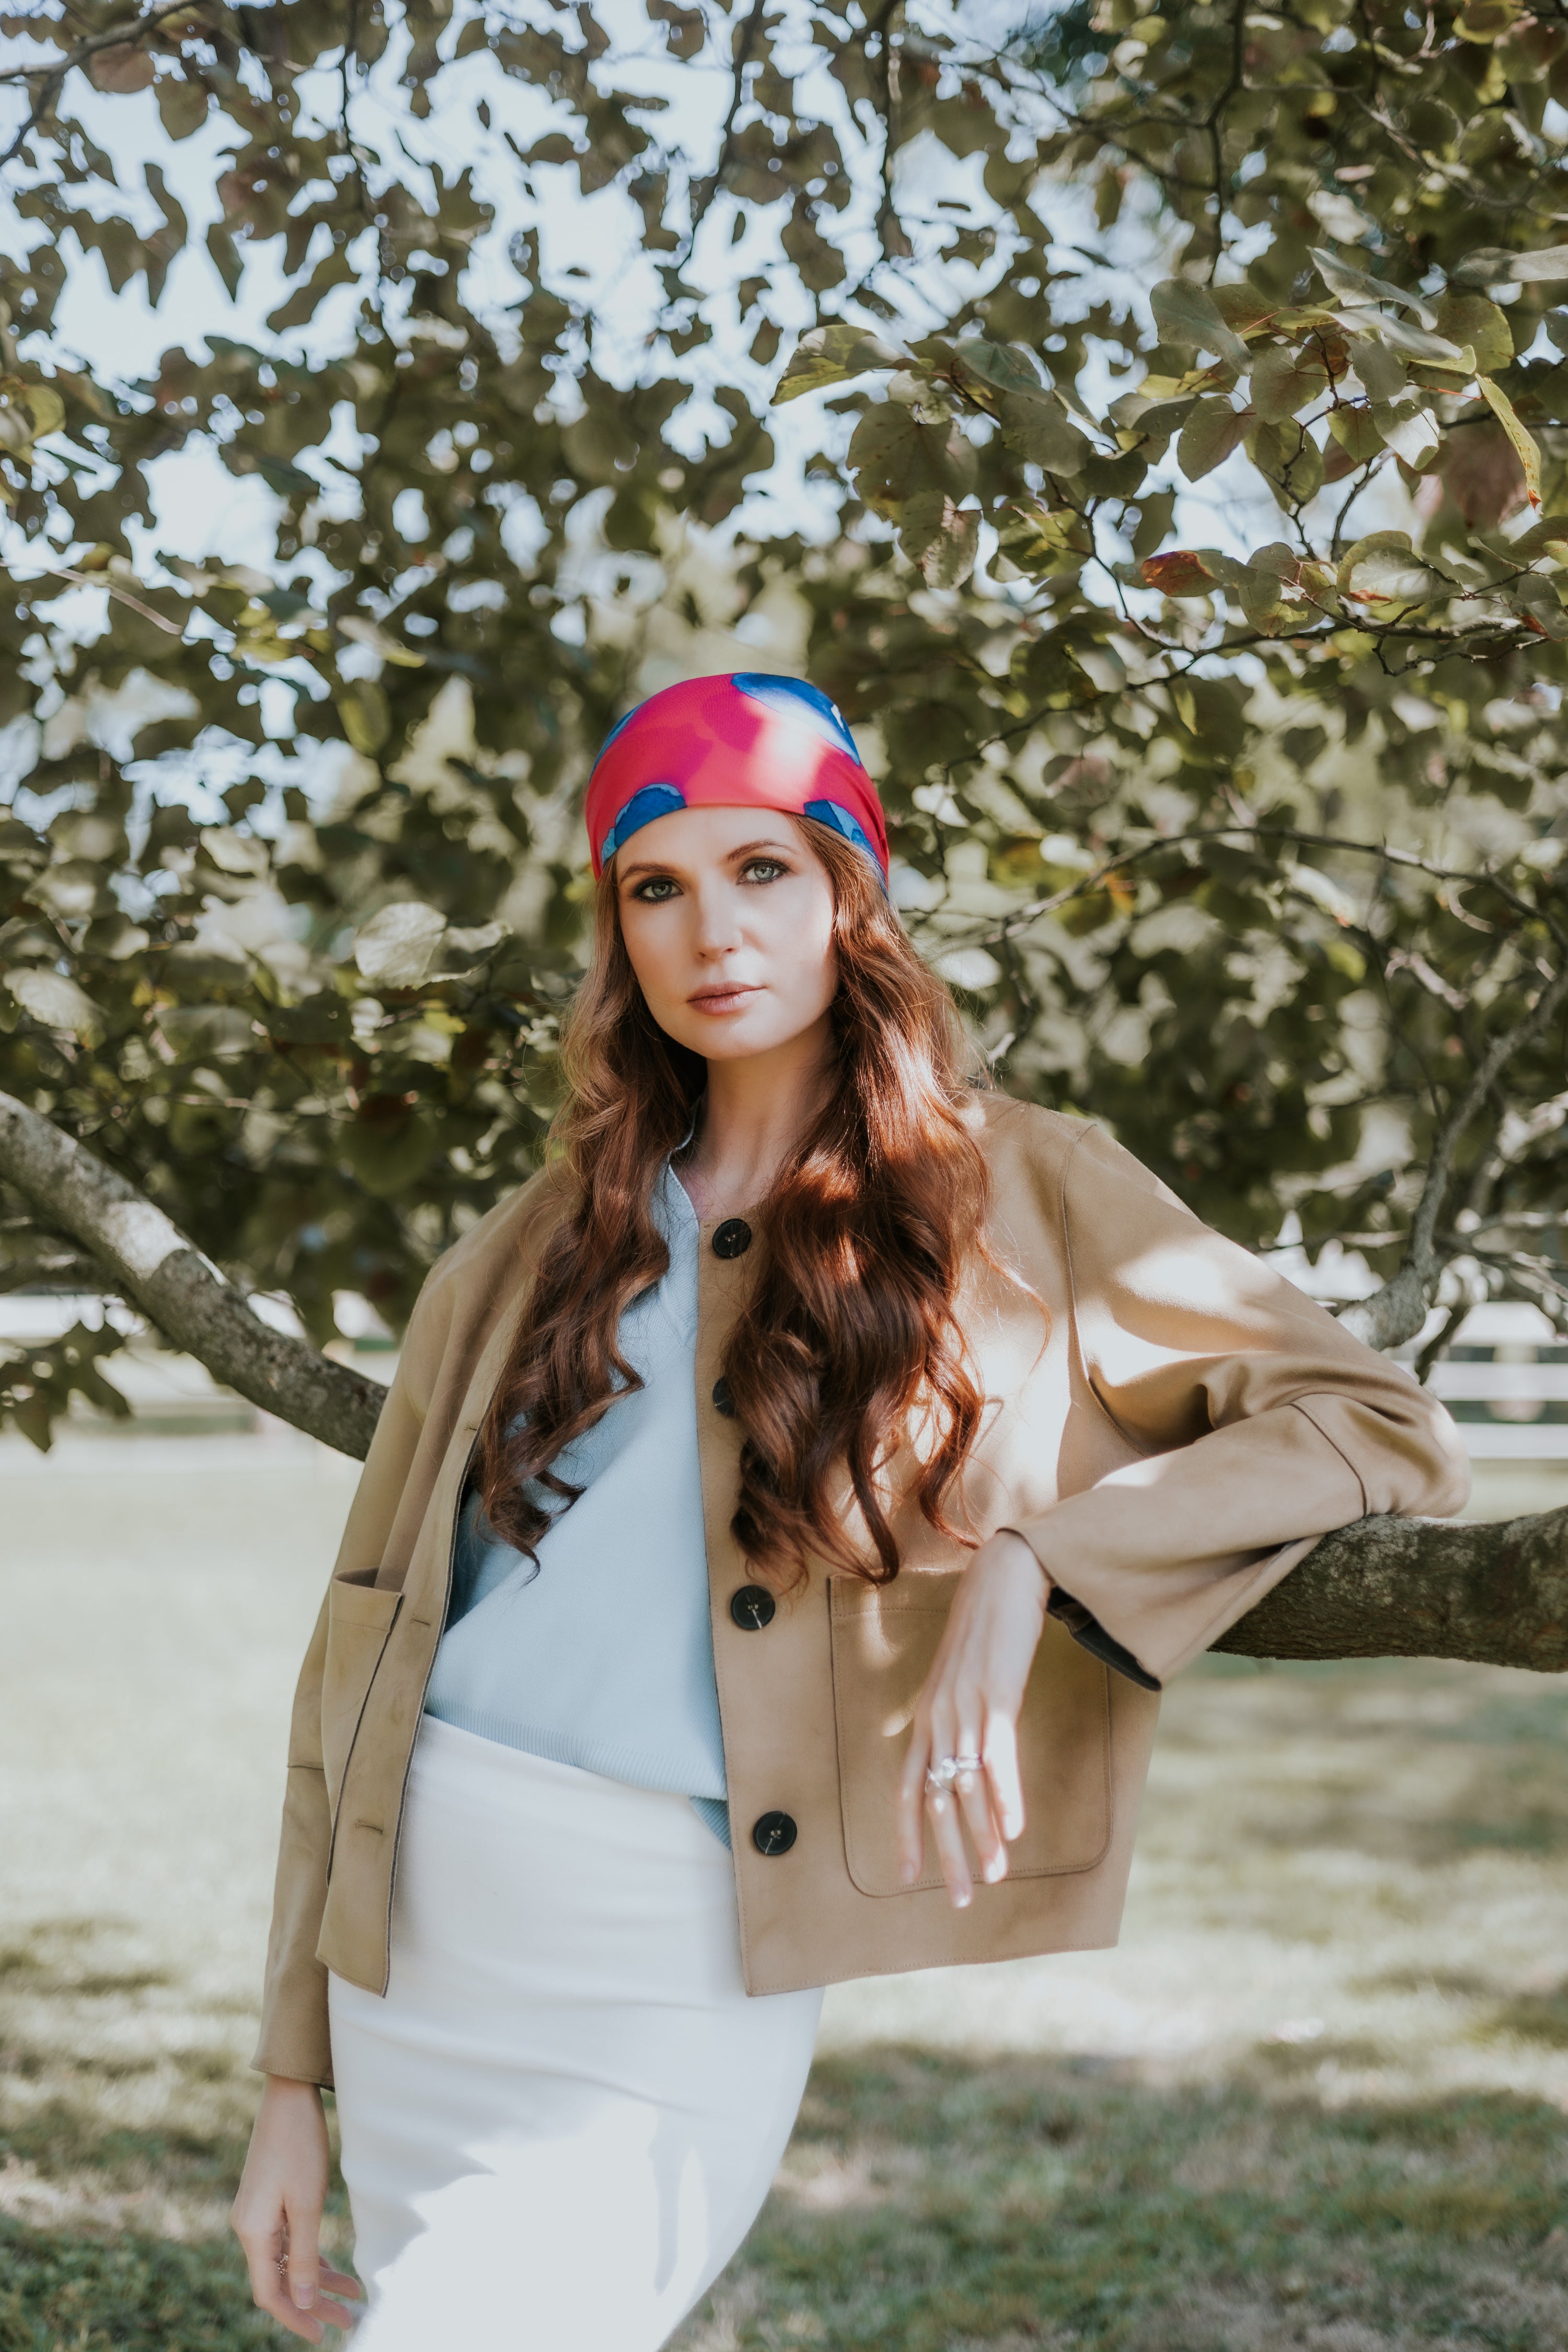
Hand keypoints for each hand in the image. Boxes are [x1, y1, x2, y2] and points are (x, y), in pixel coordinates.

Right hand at [231, 2075, 362, 2340]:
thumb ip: (305, 2256)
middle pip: (279, 2281)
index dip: (295, 2317)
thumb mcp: (306, 2204)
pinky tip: (337, 2268)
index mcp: (252, 2232)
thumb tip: (304, 2302)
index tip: (322, 2335)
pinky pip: (289, 2242)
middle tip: (347, 2320)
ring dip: (317, 2281)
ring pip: (287, 2262)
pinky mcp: (270, 2203)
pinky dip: (312, 2256)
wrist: (289, 2098)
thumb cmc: (298, 2146)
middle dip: (312, 2303)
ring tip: (352, 2297)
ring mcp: (259, 2215)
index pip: (269, 2293)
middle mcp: (249, 2228)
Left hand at [896, 1530, 1049, 1909]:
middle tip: (962, 1900)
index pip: (910, 1789)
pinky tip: (1015, 1829)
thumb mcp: (964, 1682)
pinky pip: (998, 1756)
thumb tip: (967, 1756)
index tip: (909, 1877)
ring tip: (996, 1875)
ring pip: (969, 1786)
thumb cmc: (986, 1632)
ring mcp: (966, 1708)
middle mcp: (939, 1718)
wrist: (1003, 1580)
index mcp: (927, 1718)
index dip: (908, 1834)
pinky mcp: (997, 1696)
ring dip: (983, 1837)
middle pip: (938, 1800)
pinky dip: (1005, 1795)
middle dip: (949, 1855)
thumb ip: (960, 1720)